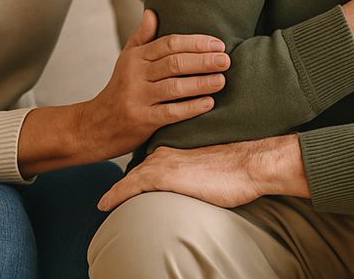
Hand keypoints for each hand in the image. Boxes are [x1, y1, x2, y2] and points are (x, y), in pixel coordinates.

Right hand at [80, 9, 229, 158]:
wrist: (96, 125)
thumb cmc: (119, 89)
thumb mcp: (126, 60)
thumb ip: (142, 37)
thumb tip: (152, 12)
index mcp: (136, 58)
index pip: (169, 44)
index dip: (195, 42)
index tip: (218, 44)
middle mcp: (136, 75)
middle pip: (174, 63)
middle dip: (203, 60)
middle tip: (226, 60)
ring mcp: (138, 98)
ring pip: (174, 87)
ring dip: (201, 82)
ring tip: (222, 79)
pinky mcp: (142, 120)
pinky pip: (171, 112)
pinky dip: (192, 107)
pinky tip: (209, 103)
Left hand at [97, 135, 307, 210]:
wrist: (249, 164)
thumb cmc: (239, 168)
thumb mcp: (215, 166)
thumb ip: (201, 170)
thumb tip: (204, 181)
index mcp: (177, 148)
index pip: (150, 161)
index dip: (138, 172)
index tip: (127, 182)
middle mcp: (165, 152)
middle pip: (137, 168)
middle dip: (123, 180)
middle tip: (109, 195)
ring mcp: (162, 163)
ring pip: (130, 177)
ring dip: (116, 190)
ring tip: (104, 201)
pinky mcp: (161, 176)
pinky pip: (129, 187)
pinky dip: (115, 195)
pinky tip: (104, 204)